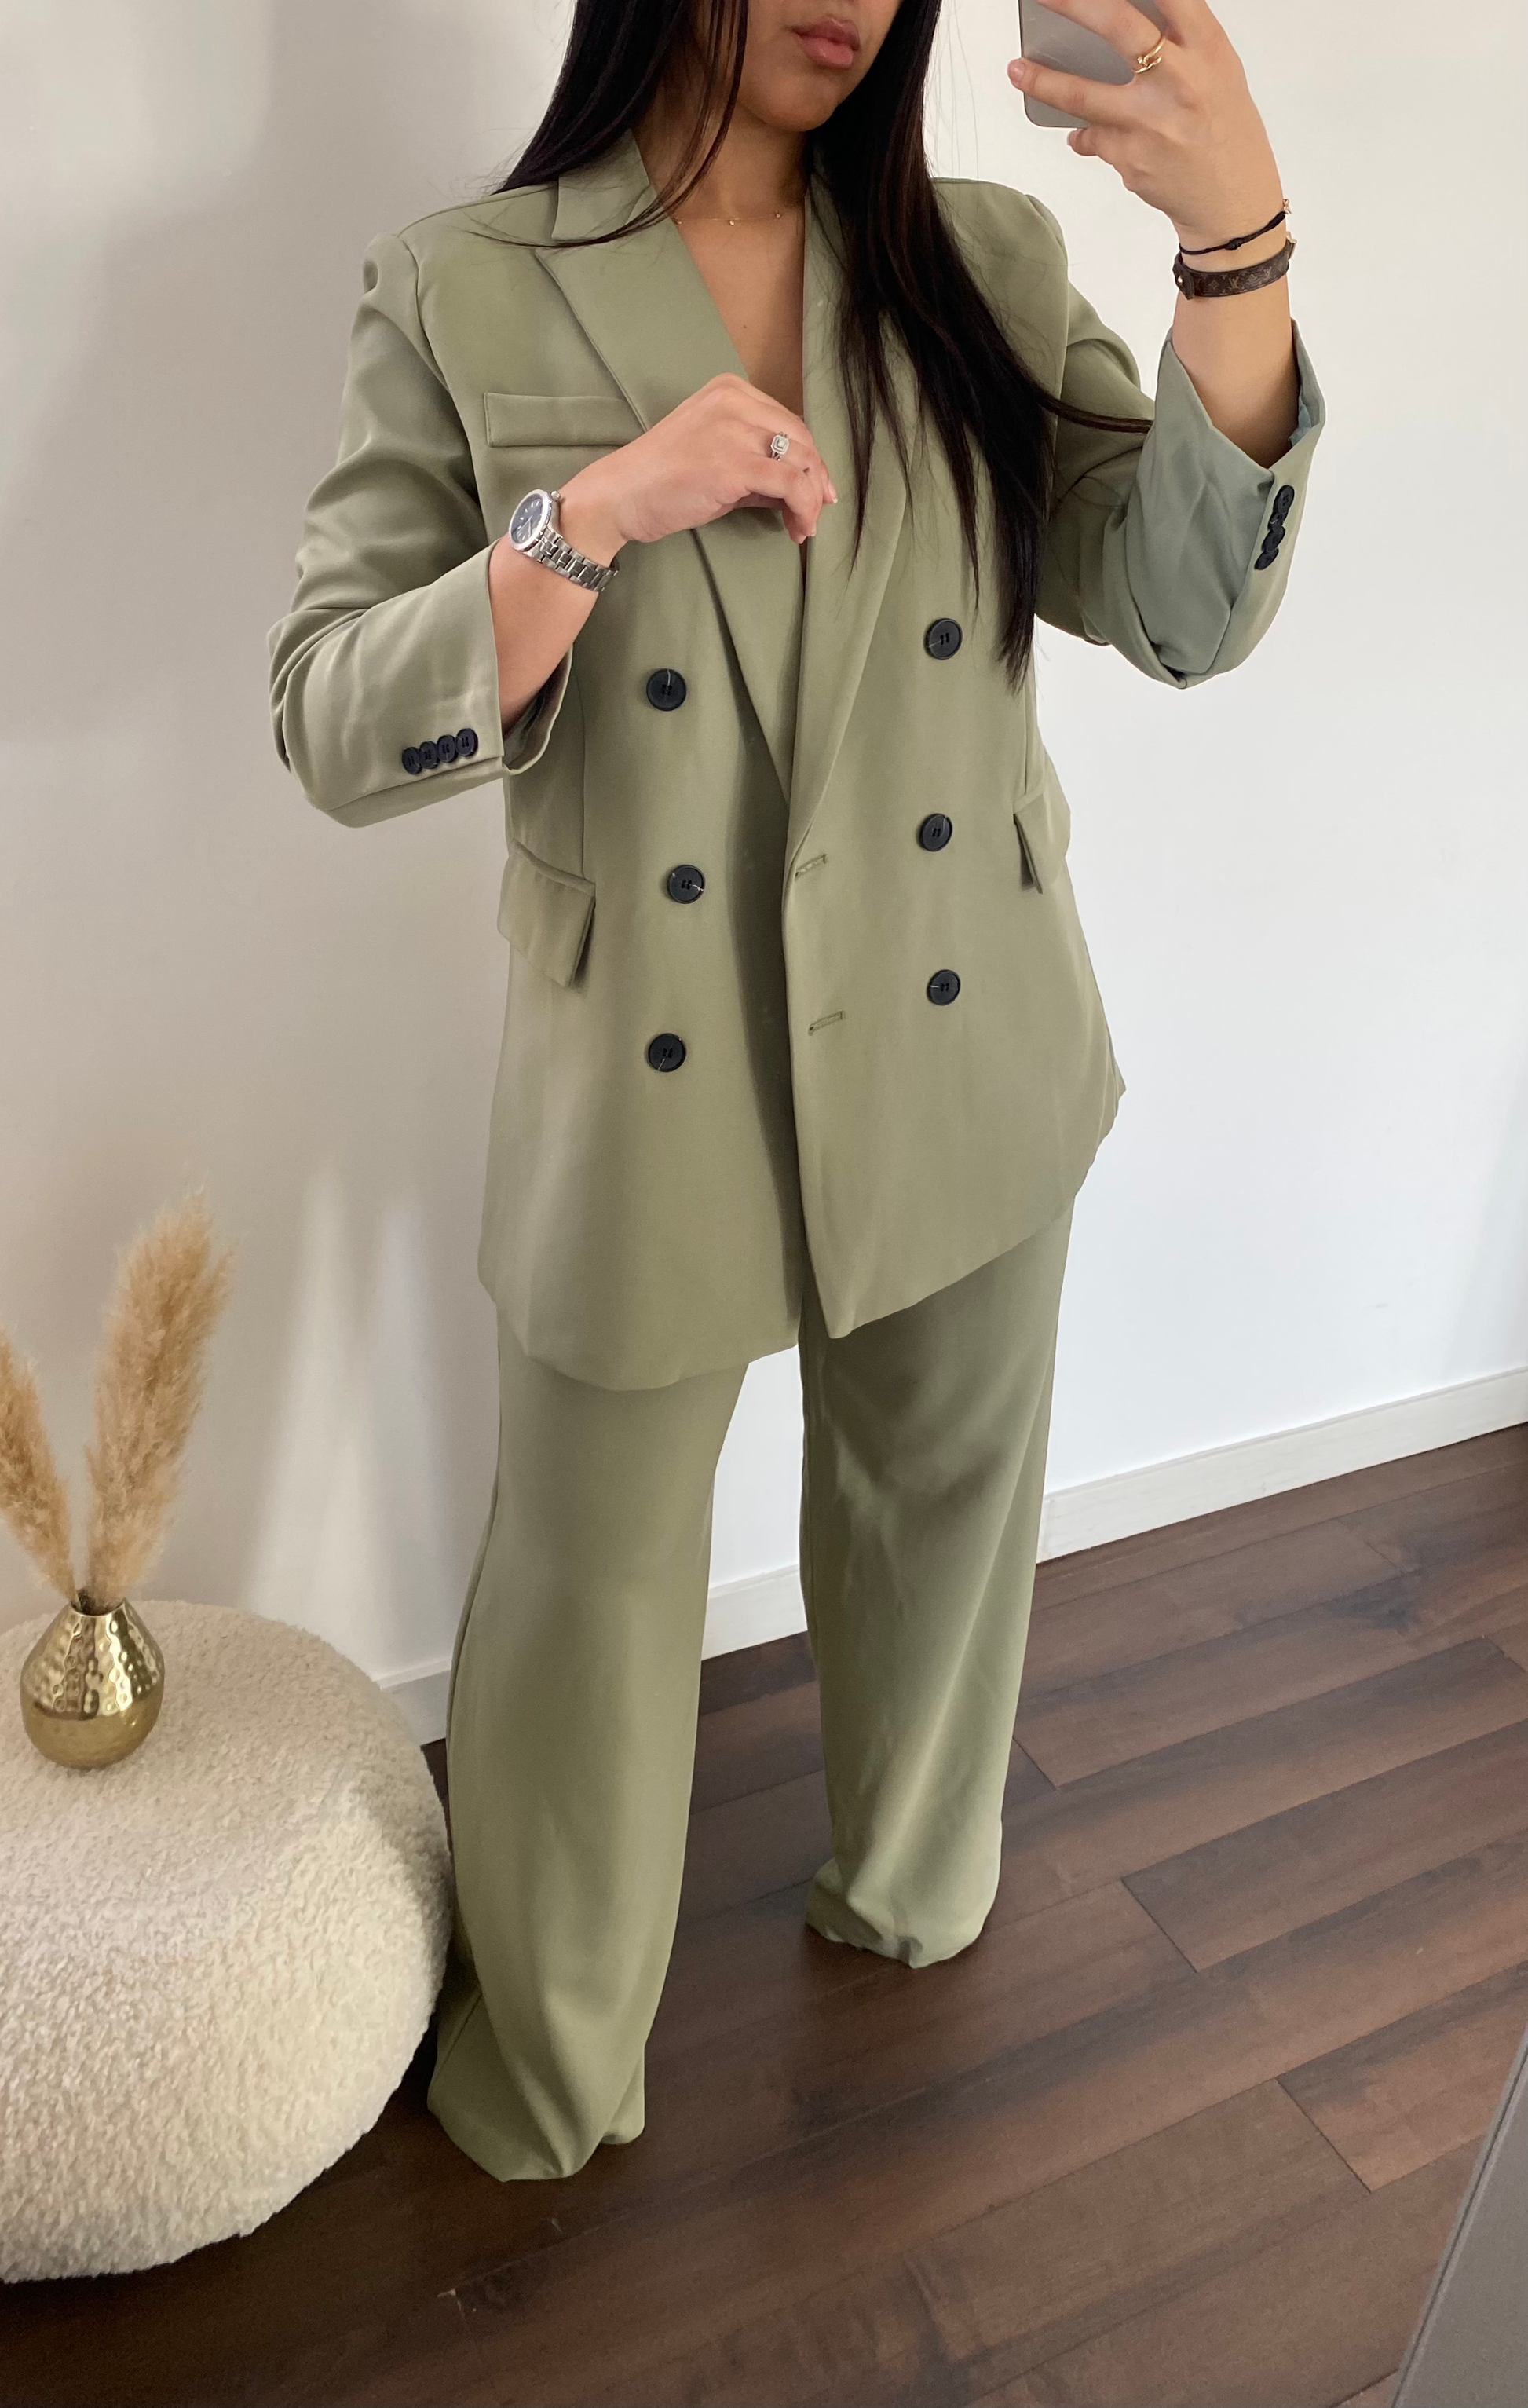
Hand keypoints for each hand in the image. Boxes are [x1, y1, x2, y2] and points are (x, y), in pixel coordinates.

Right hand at [557, 373, 836, 560]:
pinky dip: (804, 508)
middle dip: (816, 480)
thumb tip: (796, 486)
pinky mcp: (734, 464)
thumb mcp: (714, 455)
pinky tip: (797, 527)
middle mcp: (735, 401)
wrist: (621, 495)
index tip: (815, 490)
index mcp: (730, 390)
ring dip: (811, 499)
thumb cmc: (661, 480)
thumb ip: (755, 461)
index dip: (809, 459)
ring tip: (805, 527)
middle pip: (801, 439)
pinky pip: (791, 484)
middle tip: (816, 513)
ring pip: (802, 461)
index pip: (788, 422)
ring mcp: (734, 429)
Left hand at [1008, 0, 1283, 256]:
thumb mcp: (1217, 70)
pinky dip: (1087, 133)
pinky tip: (1087, 134)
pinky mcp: (1132, 160)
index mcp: (1208, 49)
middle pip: (1120, 27)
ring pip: (1084, 95)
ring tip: (1017, 70)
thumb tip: (1118, 18)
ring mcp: (1153, 123)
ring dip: (1043, 82)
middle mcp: (1181, 81)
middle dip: (1074, 3)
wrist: (1232, 200)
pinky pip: (1094, 137)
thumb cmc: (1223, 128)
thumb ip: (1180, 39)